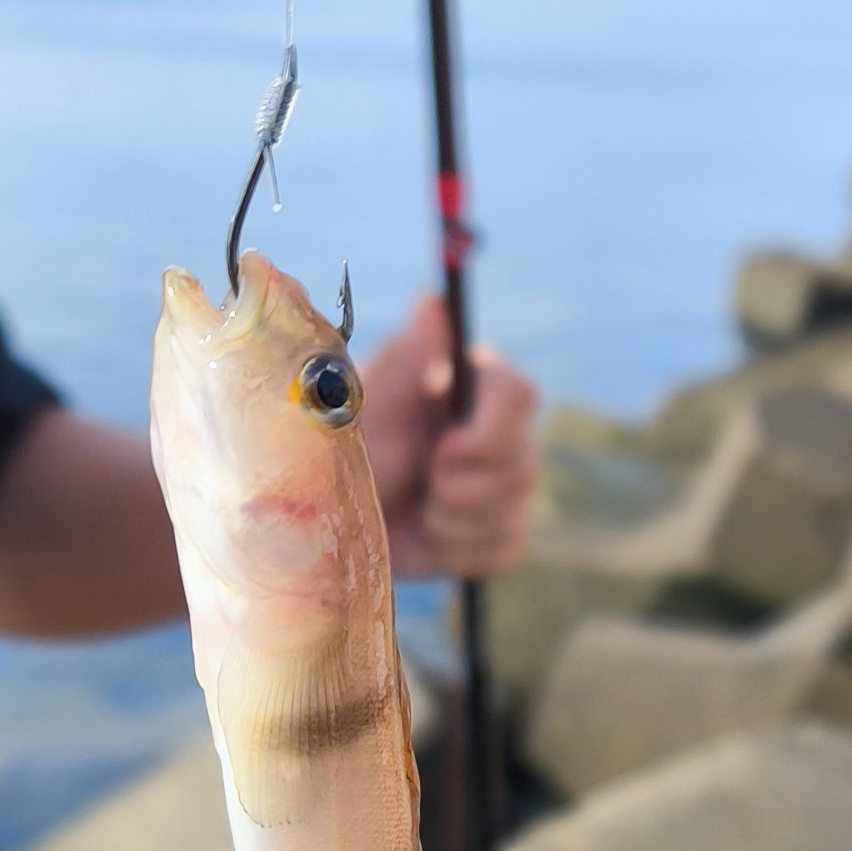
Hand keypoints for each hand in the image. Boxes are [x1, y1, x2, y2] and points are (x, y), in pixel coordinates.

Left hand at [356, 294, 539, 580]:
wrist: (330, 521)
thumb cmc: (341, 452)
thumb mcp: (364, 405)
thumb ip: (405, 359)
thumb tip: (434, 301)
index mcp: (471, 388)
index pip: (520, 393)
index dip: (488, 431)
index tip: (443, 448)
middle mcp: (501, 432)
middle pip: (521, 463)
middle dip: (458, 485)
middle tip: (417, 480)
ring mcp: (507, 487)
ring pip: (510, 512)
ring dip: (449, 518)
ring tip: (414, 505)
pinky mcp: (502, 535)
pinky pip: (500, 549)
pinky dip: (454, 549)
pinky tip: (427, 532)